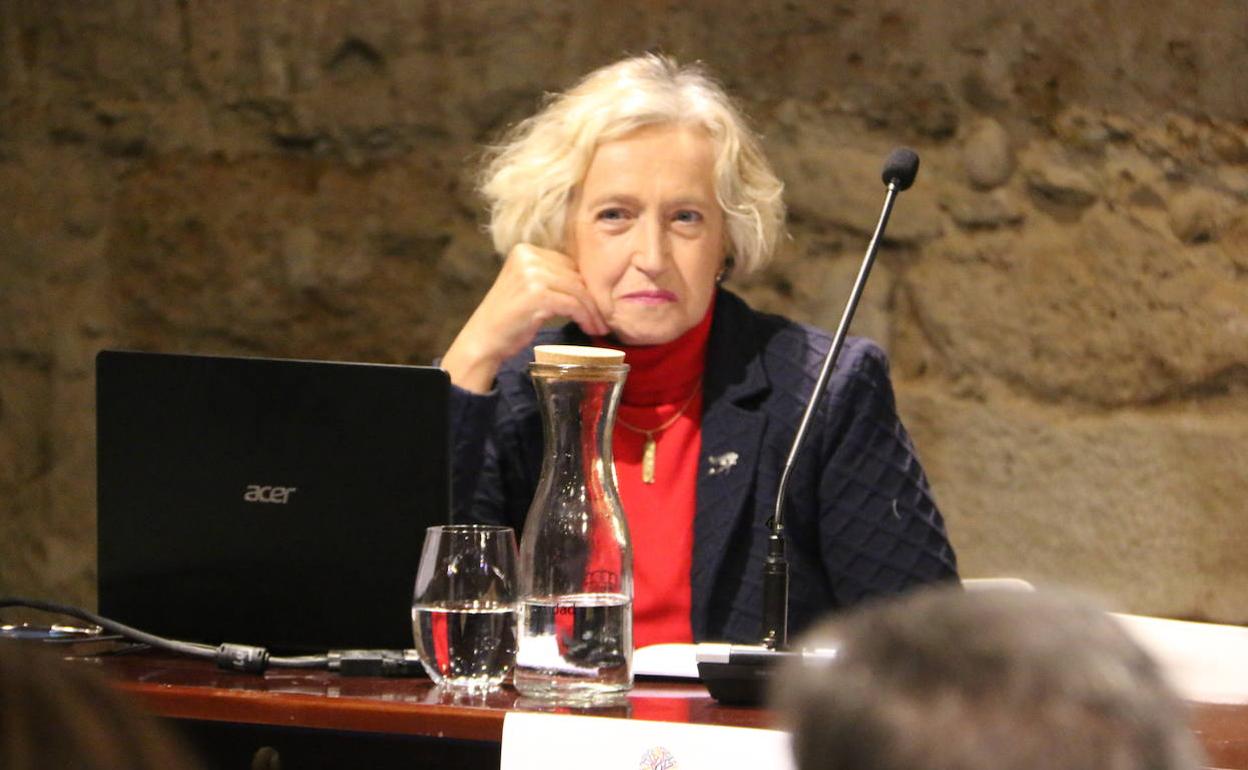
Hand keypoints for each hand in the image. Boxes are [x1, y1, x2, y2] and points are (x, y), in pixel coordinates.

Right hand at [441, 244, 609, 392]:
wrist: (483, 339)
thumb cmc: (510, 319)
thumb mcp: (530, 288)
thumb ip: (553, 277)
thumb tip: (593, 282)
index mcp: (525, 250)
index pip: (569, 263)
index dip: (587, 285)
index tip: (600, 304)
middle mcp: (527, 256)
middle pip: (576, 275)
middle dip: (594, 299)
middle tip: (605, 318)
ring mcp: (531, 274)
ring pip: (578, 290)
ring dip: (593, 311)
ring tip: (600, 326)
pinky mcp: (536, 294)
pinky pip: (573, 304)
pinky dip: (585, 317)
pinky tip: (589, 328)